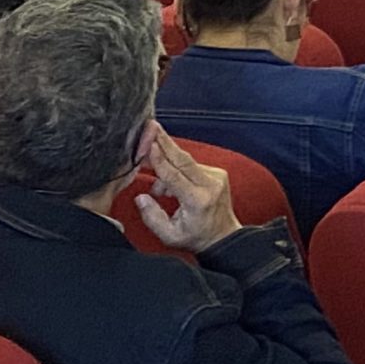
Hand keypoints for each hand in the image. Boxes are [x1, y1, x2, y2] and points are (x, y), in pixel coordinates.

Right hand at [133, 124, 241, 250]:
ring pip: (185, 162)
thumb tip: (141, 196)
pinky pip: (191, 166)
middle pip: (182, 159)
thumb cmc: (195, 237)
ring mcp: (217, 176)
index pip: (175, 176)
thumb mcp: (169, 235)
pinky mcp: (218, 172)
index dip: (159, 159)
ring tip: (147, 156)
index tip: (148, 144)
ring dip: (165, 159)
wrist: (223, 236)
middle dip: (164, 141)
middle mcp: (210, 184)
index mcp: (198, 200)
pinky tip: (166, 184)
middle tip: (150, 126)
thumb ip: (152, 217)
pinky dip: (176, 169)